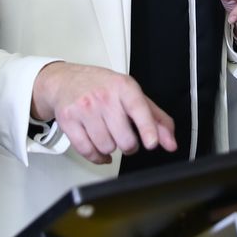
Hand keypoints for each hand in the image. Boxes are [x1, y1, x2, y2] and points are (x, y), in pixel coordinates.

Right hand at [31, 62, 176, 164]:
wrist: (66, 80)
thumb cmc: (103, 87)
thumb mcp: (133, 95)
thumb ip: (156, 119)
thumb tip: (170, 143)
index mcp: (124, 87)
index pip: (139, 109)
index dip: (147, 128)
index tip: (152, 143)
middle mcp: (104, 96)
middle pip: (124, 138)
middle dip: (129, 145)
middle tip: (125, 136)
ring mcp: (84, 108)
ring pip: (106, 147)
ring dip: (111, 148)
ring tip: (109, 135)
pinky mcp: (69, 120)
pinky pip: (87, 151)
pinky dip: (97, 156)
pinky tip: (100, 149)